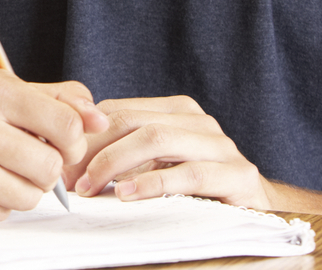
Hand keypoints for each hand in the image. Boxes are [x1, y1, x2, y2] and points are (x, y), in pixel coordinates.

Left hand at [69, 94, 273, 208]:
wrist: (259, 210)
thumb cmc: (200, 188)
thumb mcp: (159, 164)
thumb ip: (125, 152)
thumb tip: (69, 160)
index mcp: (177, 111)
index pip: (119, 111)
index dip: (85, 134)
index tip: (61, 160)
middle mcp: (200, 121)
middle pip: (133, 121)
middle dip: (94, 149)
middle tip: (70, 178)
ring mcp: (221, 145)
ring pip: (156, 138)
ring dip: (115, 163)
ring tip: (92, 187)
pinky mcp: (238, 175)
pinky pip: (189, 173)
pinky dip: (153, 182)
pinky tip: (128, 194)